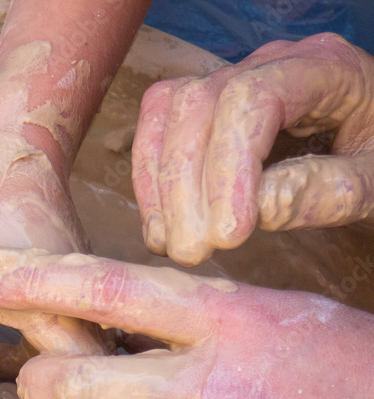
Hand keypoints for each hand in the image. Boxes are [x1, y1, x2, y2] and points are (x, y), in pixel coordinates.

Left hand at [0, 43, 106, 393]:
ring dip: (34, 397)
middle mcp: (93, 319)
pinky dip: (25, 365)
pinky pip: (59, 349)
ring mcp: (88, 311)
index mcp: (73, 318)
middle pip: (84, 395)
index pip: (79, 397)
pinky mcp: (73, 302)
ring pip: (73, 375)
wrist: (15, 155)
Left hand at [0, 248, 373, 398]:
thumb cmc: (343, 368)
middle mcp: (216, 387)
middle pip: (80, 382)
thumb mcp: (274, 314)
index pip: (111, 288)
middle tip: (35, 377)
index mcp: (232, 320)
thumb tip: (102, 309)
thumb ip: (191, 315)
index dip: (36, 279)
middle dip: (39, 380)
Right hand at [133, 33, 373, 265]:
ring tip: (173, 245)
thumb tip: (259, 209)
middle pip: (200, 106)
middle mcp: (268, 63)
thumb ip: (329, 191)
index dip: (229, 166)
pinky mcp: (203, 109)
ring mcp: (230, 80)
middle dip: (187, 185)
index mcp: (324, 67)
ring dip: (161, 186)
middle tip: (194, 253)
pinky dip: (151, 181)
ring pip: (170, 114)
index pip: (254, 98)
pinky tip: (161, 227)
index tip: (227, 234)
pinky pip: (159, 130)